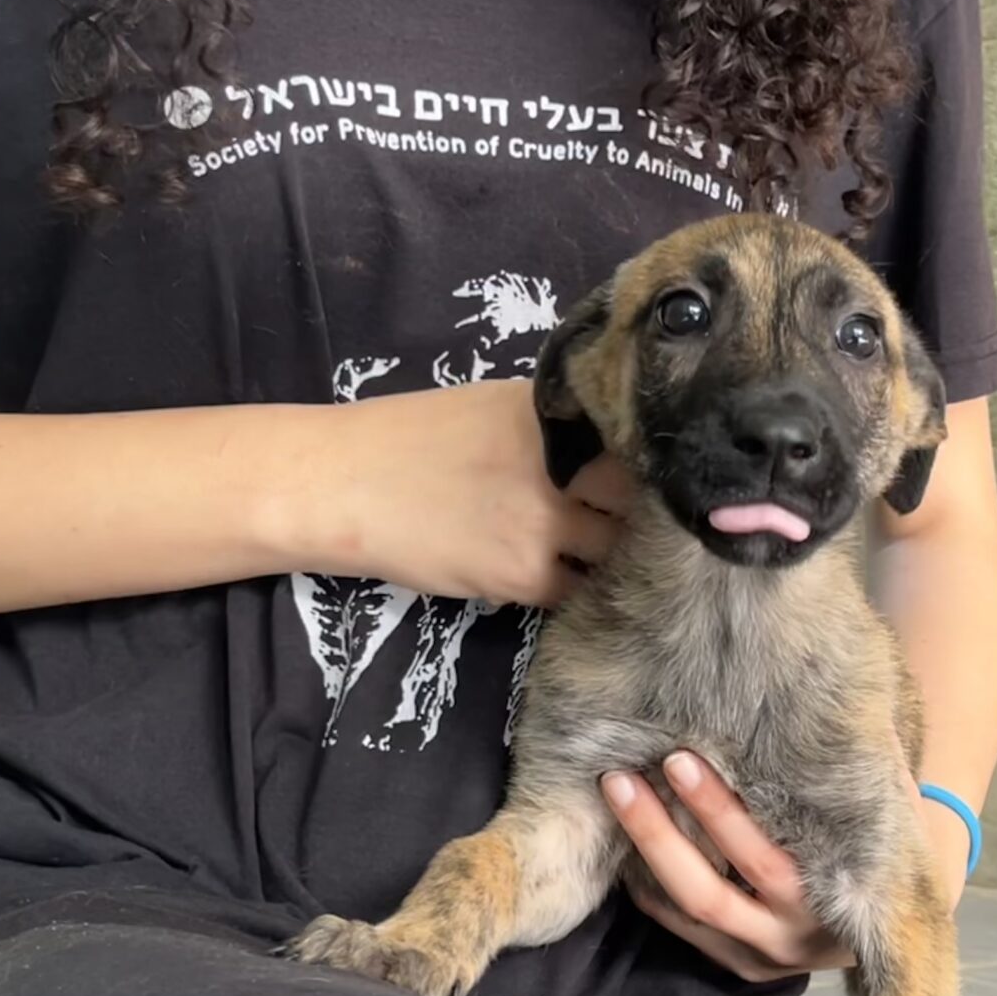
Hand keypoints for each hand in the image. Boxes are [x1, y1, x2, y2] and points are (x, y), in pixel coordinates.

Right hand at [303, 380, 634, 605]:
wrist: (343, 484)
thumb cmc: (411, 439)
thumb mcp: (494, 407)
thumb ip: (556, 425)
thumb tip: (613, 449)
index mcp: (555, 414)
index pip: (636, 443)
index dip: (649, 466)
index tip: (653, 480)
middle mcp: (560, 465)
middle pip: (638, 501)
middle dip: (640, 516)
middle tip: (629, 526)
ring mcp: (546, 523)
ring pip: (613, 551)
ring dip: (607, 556)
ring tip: (585, 551)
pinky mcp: (524, 573)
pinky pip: (572, 587)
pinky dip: (568, 583)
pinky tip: (544, 570)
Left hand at [603, 754, 977, 981]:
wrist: (899, 921)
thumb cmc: (886, 844)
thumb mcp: (890, 813)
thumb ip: (864, 774)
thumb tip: (838, 699)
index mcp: (832, 902)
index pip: (760, 860)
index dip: (716, 812)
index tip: (679, 759)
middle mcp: (792, 939)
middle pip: (709, 891)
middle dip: (661, 834)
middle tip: (622, 778)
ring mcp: (762, 958)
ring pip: (689, 911)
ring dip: (647, 855)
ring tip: (617, 797)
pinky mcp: (740, 966)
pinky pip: (682, 928)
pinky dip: (650, 886)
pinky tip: (626, 841)